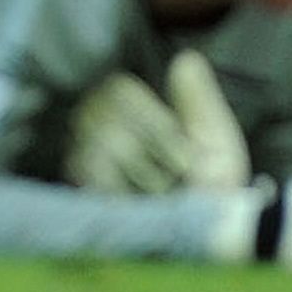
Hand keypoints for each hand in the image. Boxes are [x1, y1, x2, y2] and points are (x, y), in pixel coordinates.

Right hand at [67, 52, 251, 195]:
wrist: (210, 233)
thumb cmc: (213, 183)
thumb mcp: (214, 138)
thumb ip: (197, 99)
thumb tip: (186, 57)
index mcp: (132, 107)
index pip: (120, 90)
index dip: (155, 124)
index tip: (185, 157)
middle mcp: (98, 122)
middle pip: (107, 114)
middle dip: (151, 152)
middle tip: (174, 179)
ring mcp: (83, 152)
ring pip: (98, 142)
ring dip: (140, 175)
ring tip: (157, 196)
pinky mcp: (76, 183)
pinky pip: (86, 170)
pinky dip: (119, 190)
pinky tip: (136, 204)